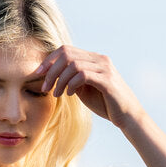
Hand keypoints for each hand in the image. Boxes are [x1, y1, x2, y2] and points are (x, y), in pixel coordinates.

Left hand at [30, 46, 144, 129]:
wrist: (127, 116)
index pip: (66, 49)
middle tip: (45, 87)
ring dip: (60, 80)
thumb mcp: (83, 89)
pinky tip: (70, 94)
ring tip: (56, 94)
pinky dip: (71, 84)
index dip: (49, 60)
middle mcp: (100, 59)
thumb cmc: (105, 103)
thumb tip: (51, 74)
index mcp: (94, 59)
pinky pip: (83, 75)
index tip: (38, 74)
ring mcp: (105, 68)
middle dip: (51, 70)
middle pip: (67, 54)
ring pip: (73, 64)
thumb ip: (71, 79)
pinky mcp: (107, 80)